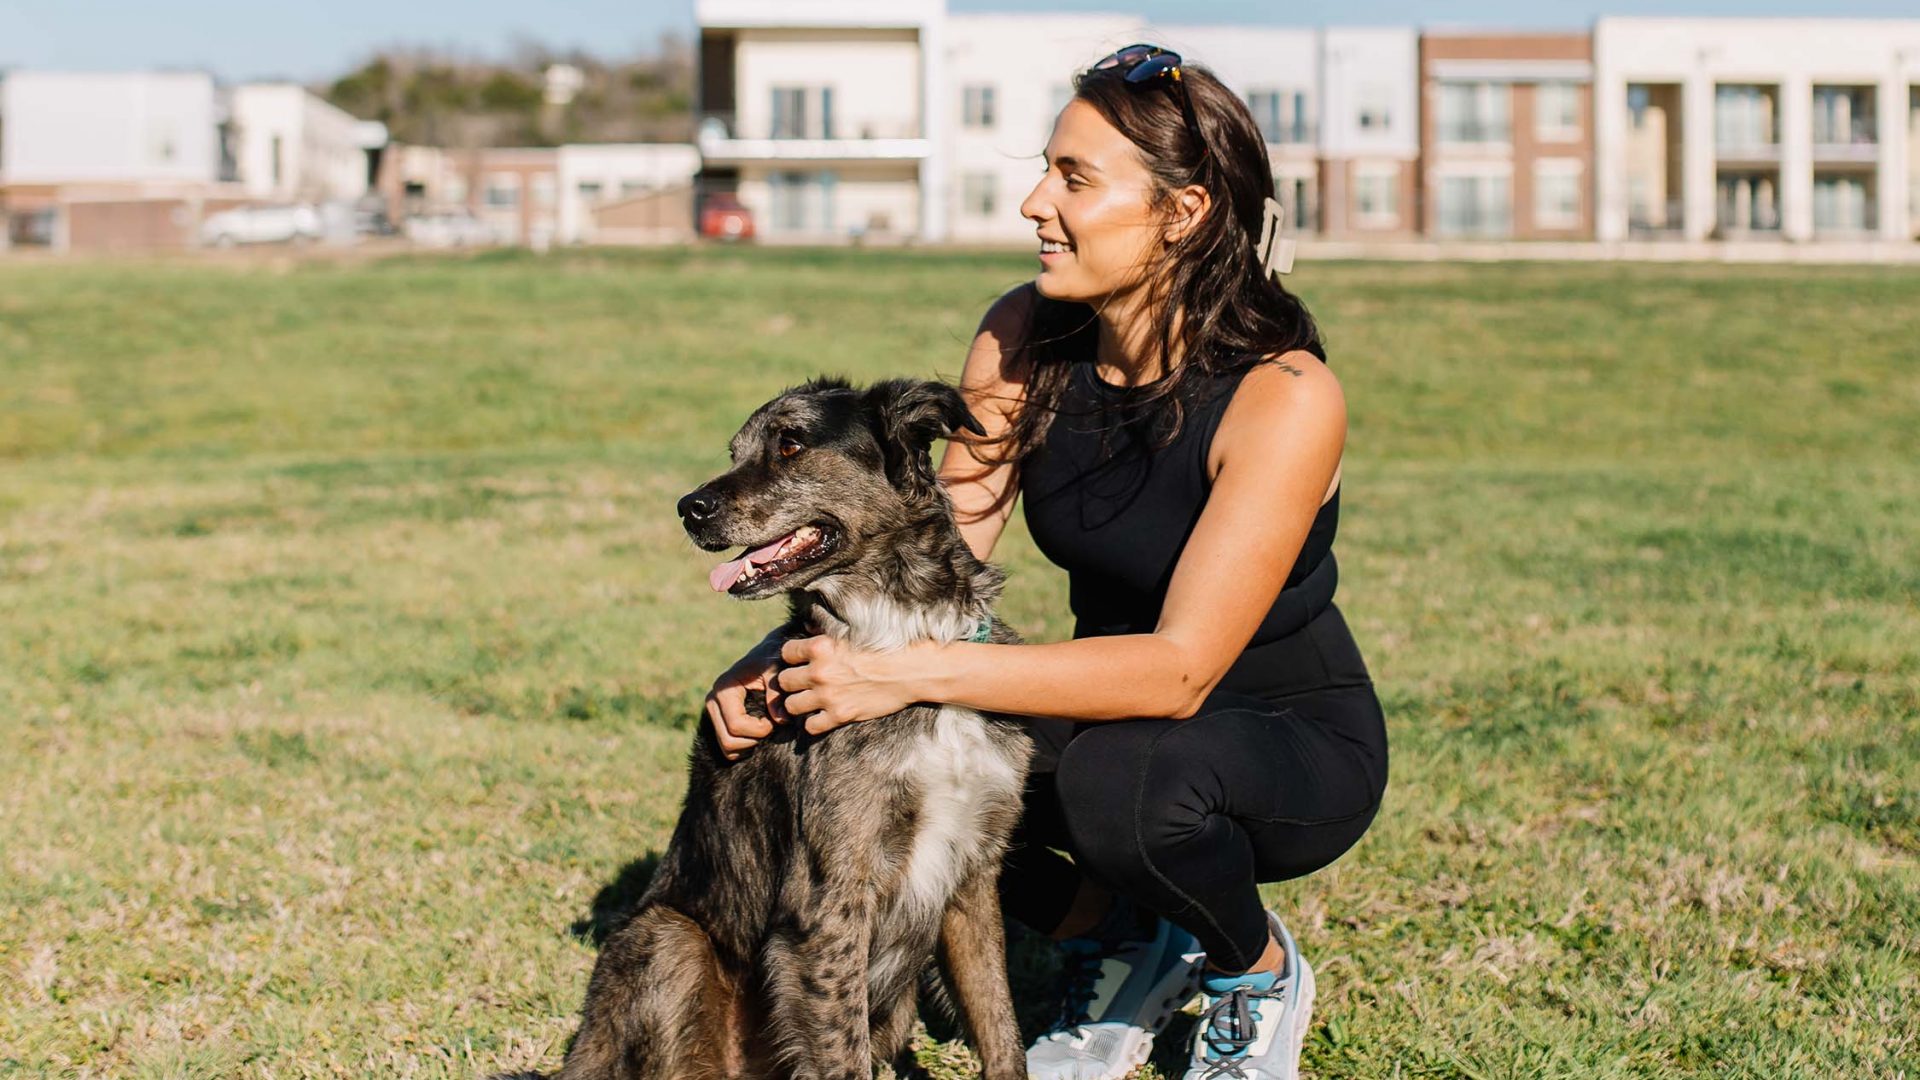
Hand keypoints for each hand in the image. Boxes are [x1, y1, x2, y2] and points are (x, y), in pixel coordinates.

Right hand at [704, 634, 789, 761]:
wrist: (767, 655)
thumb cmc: (772, 662)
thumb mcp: (776, 671)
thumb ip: (777, 694)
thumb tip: (780, 720)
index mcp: (724, 689)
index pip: (736, 725)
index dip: (760, 730)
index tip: (776, 720)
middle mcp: (713, 701)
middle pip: (728, 741)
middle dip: (754, 740)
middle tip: (772, 726)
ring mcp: (714, 712)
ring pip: (727, 748)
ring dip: (750, 745)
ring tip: (766, 728)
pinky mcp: (718, 720)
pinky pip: (728, 747)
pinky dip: (745, 746)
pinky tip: (759, 732)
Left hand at [777, 636, 917, 735]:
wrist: (910, 670)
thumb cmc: (884, 646)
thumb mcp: (850, 632)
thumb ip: (824, 631)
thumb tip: (805, 627)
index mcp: (820, 647)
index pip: (785, 653)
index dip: (791, 657)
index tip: (801, 661)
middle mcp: (819, 671)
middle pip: (783, 681)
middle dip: (791, 682)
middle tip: (802, 683)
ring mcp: (828, 696)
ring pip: (791, 706)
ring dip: (798, 704)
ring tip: (808, 701)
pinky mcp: (840, 715)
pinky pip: (810, 726)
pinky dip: (813, 723)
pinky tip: (822, 716)